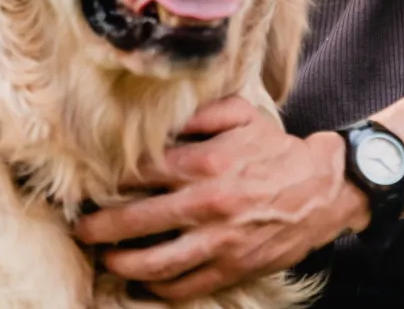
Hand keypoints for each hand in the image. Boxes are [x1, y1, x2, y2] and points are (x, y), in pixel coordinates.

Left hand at [72, 96, 368, 299]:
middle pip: (135, 220)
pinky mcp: (233, 268)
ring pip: (156, 262)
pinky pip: (187, 286)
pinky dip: (159, 289)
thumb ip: (196, 114)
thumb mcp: (239, 115)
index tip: (89, 184)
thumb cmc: (275, 149)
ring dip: (122, 263)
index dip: (108, 179)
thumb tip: (156, 120)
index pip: (139, 173)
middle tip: (80, 228)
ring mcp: (219, 241)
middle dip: (99, 227)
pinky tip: (143, 282)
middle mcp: (207, 204)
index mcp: (205, 163)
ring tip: (107, 259)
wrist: (322, 190)